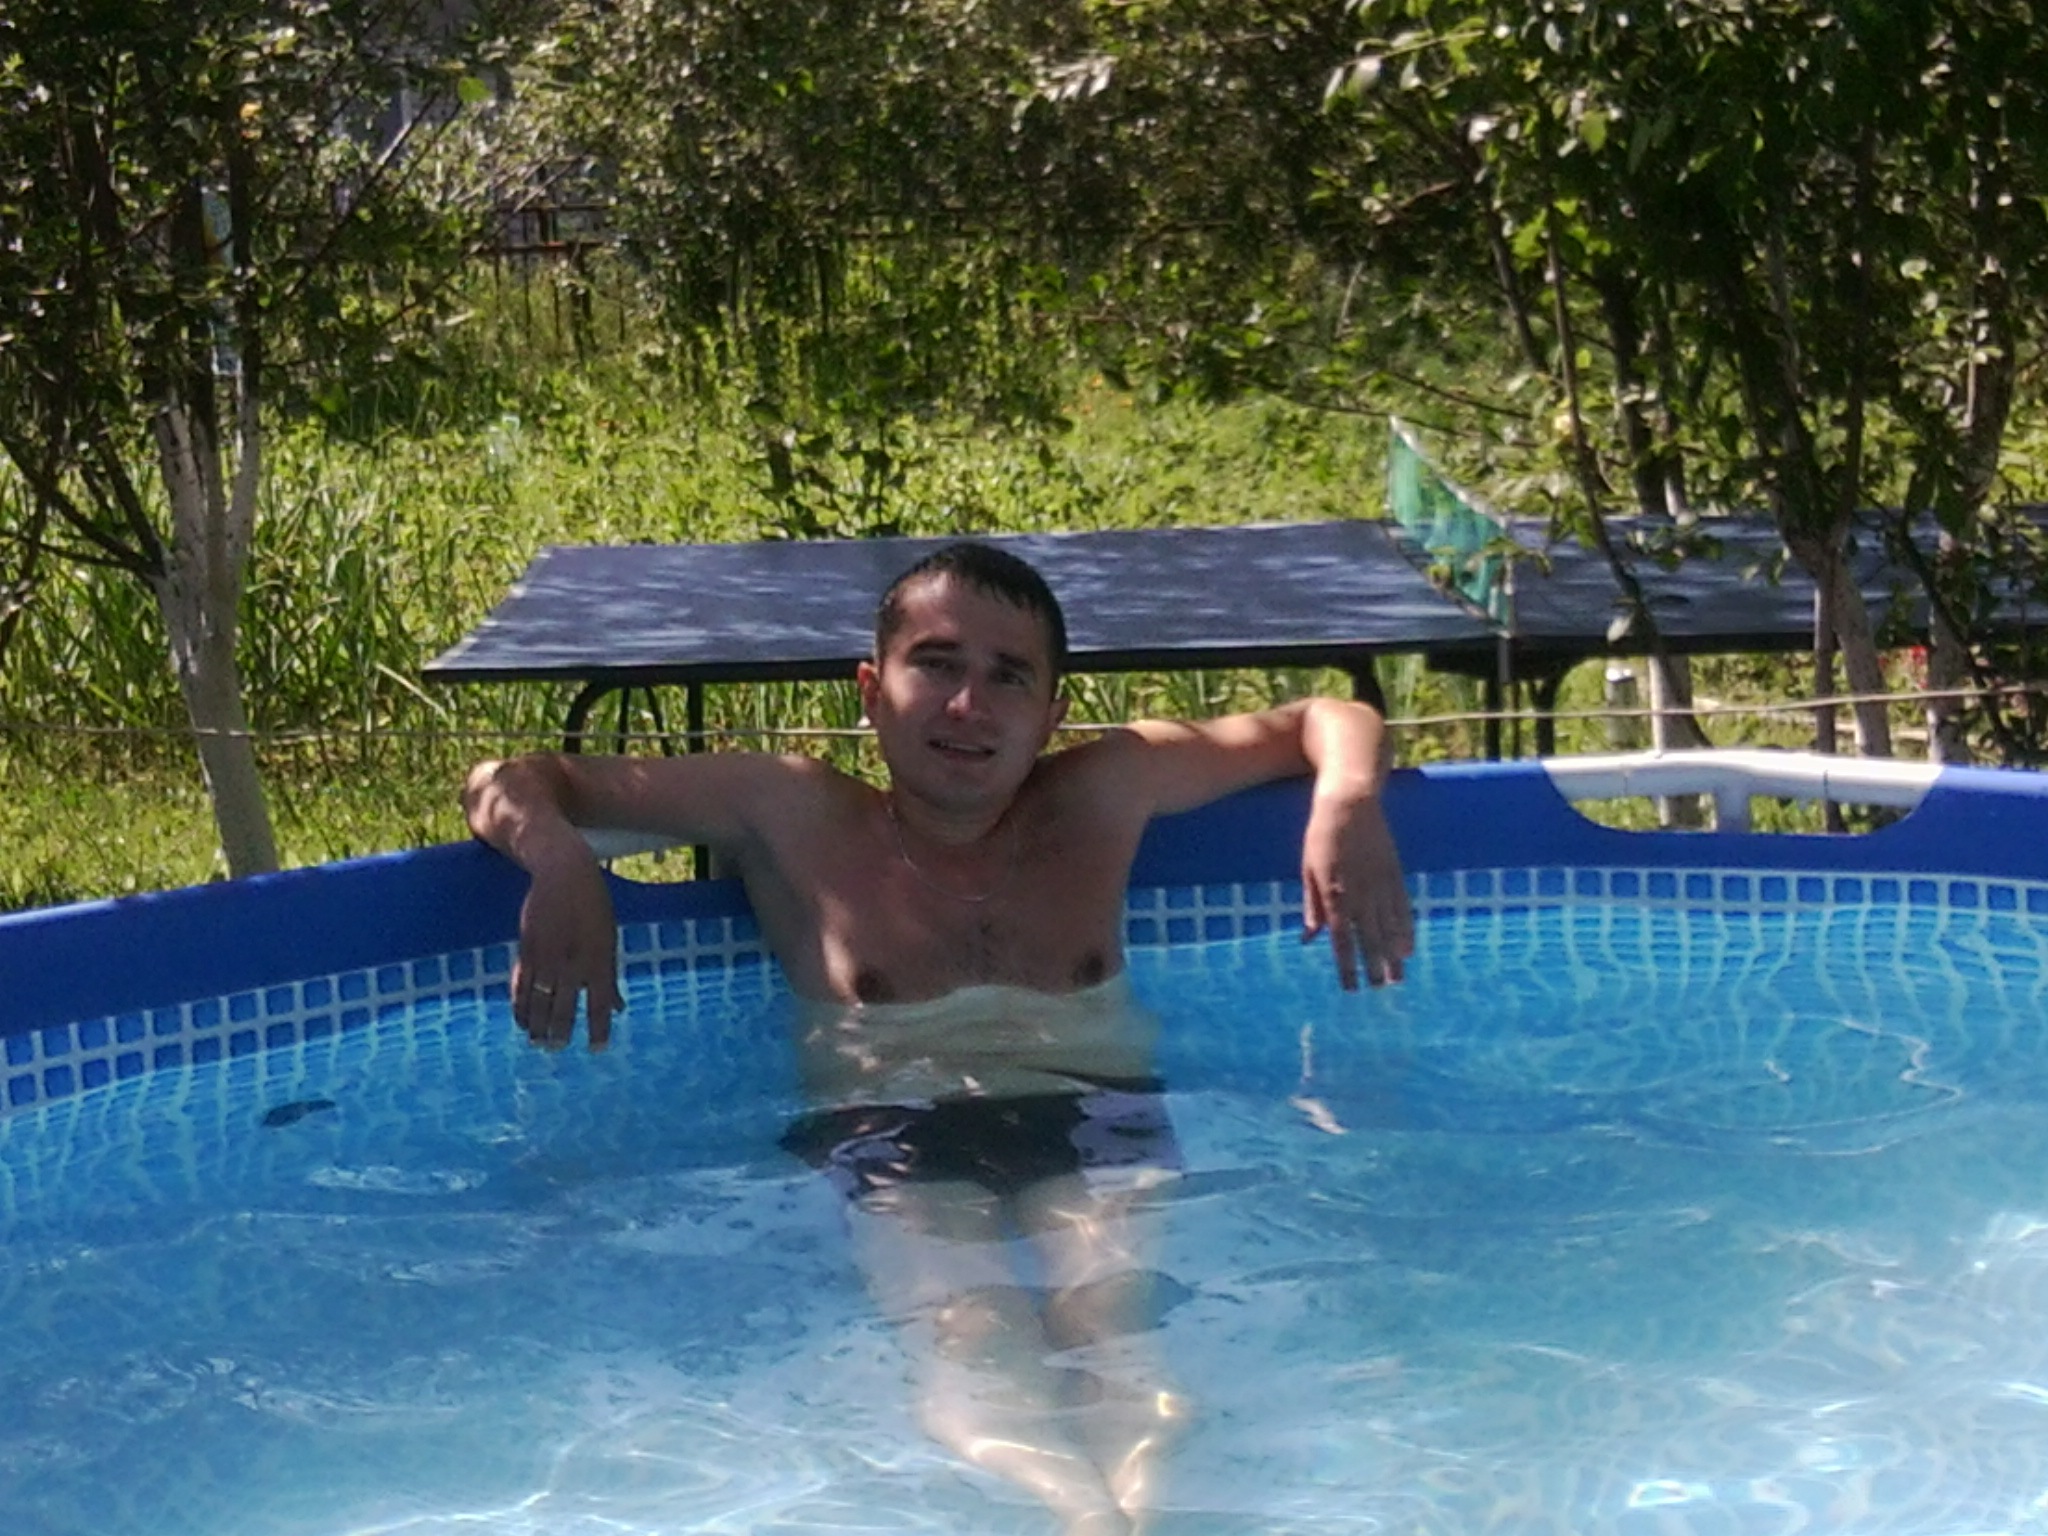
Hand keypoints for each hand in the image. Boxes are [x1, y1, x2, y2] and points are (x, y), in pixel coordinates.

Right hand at [512, 855, 624, 1050]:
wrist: (564, 875)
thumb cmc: (594, 908)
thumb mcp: (609, 940)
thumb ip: (610, 977)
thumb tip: (619, 1009)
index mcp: (599, 961)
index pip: (599, 1005)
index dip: (598, 1030)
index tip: (596, 1049)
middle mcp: (573, 963)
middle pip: (564, 1009)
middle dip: (560, 1033)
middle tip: (557, 1049)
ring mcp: (547, 958)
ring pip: (539, 1002)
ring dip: (538, 1026)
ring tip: (538, 1043)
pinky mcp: (527, 951)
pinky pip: (521, 987)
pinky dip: (520, 1006)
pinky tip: (522, 1021)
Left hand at [1301, 791, 1413, 989]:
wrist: (1350, 803)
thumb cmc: (1322, 837)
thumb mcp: (1308, 870)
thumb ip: (1312, 905)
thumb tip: (1309, 938)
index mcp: (1334, 895)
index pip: (1341, 940)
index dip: (1346, 966)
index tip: (1350, 988)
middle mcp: (1360, 895)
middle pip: (1368, 939)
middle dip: (1373, 967)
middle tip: (1379, 990)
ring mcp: (1381, 885)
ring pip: (1388, 928)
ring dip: (1392, 956)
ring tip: (1397, 979)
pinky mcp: (1395, 874)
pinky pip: (1403, 908)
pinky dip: (1407, 930)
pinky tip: (1409, 948)